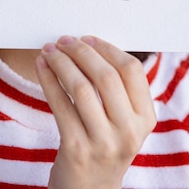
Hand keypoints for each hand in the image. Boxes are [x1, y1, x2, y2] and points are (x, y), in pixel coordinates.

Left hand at [35, 35, 156, 188]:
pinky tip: (42, 67)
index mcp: (146, 119)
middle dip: (81, 52)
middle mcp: (129, 132)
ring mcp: (103, 143)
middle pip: (106, 76)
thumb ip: (118, 90)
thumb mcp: (124, 122)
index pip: (132, 70)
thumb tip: (90, 44)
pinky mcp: (76, 150)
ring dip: (62, 62)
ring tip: (50, 51)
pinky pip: (60, 104)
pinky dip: (48, 80)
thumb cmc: (104, 146)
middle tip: (64, 41)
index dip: (107, 49)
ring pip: (81, 88)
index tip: (87, 38)